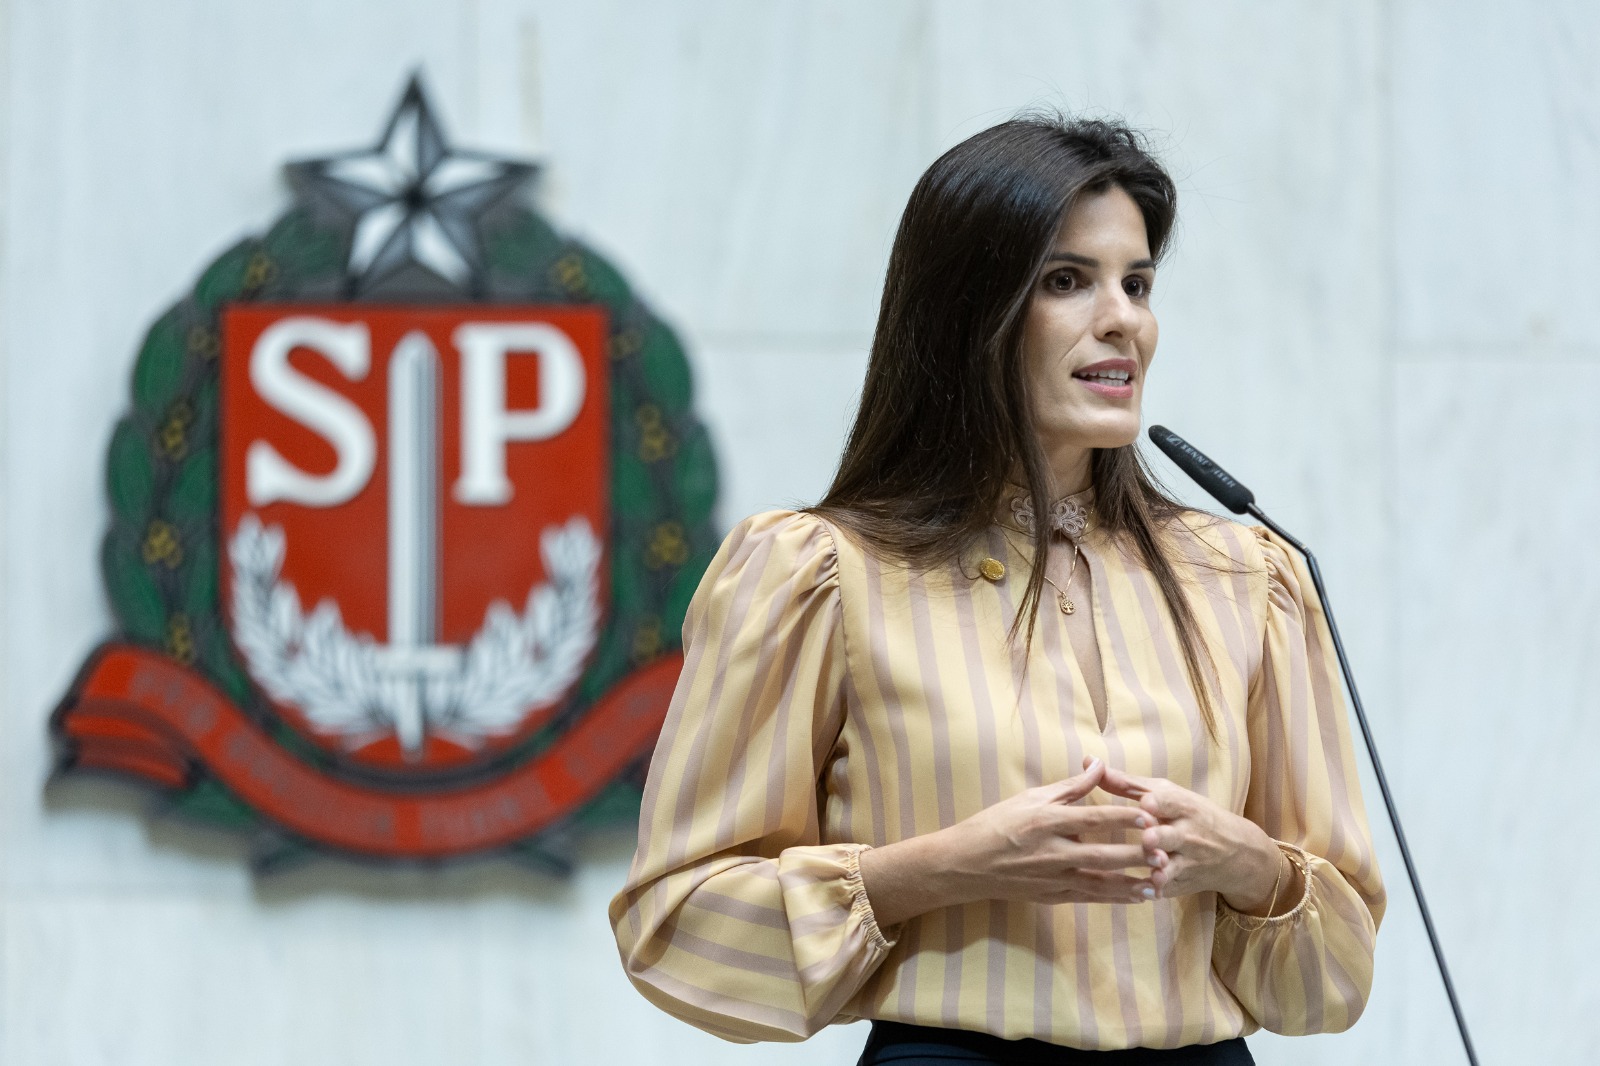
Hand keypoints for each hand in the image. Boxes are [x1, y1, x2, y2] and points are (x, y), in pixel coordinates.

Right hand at [858, 759, 1155, 927]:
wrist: (967, 864)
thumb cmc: (997, 824)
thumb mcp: (1031, 797)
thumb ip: (1070, 786)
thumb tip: (1098, 764)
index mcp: (1046, 822)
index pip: (1092, 819)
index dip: (1122, 818)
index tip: (1148, 815)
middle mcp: (1052, 852)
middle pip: (1103, 854)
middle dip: (1136, 855)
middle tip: (1165, 852)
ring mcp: (1052, 877)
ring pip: (1101, 882)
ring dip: (1132, 882)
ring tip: (1160, 881)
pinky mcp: (1052, 896)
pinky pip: (1090, 897)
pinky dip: (1115, 897)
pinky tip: (1137, 896)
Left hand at [1093, 759, 1287, 914]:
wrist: (1234, 851)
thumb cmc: (1188, 814)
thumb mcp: (1163, 794)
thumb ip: (1125, 782)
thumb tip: (1087, 761)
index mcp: (1182, 806)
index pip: (1172, 802)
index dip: (1159, 803)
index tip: (1146, 803)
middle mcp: (1188, 833)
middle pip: (1174, 835)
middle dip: (1162, 837)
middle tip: (1148, 839)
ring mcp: (1188, 860)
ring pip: (1176, 865)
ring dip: (1164, 869)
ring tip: (1154, 872)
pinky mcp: (1184, 882)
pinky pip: (1172, 888)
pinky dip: (1162, 890)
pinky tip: (1149, 893)